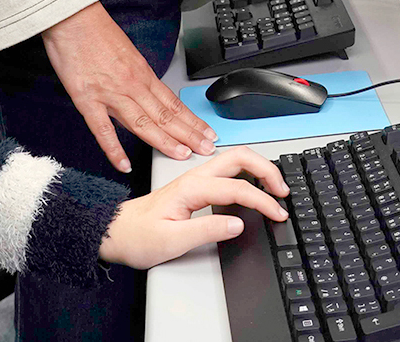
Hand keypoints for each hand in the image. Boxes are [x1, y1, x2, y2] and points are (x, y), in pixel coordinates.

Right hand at [42, 2, 216, 171]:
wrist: (72, 18)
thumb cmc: (95, 32)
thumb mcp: (125, 52)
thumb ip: (135, 76)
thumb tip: (145, 95)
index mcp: (142, 73)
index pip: (173, 102)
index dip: (191, 120)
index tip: (206, 132)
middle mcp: (131, 84)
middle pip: (165, 115)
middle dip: (189, 134)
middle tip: (206, 149)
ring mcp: (110, 93)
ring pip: (143, 123)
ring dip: (165, 141)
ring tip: (182, 155)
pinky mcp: (87, 99)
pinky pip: (103, 130)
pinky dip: (114, 149)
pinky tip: (124, 164)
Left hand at [98, 148, 289, 268]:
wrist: (116, 232)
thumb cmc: (137, 236)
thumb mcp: (171, 241)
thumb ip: (206, 230)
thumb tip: (237, 223)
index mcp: (191, 188)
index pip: (238, 187)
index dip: (262, 201)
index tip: (278, 214)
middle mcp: (195, 177)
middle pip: (240, 158)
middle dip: (267, 170)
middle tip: (284, 191)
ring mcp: (195, 178)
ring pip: (235, 160)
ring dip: (259, 169)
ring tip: (275, 188)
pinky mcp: (195, 186)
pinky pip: (228, 170)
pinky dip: (248, 174)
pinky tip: (254, 187)